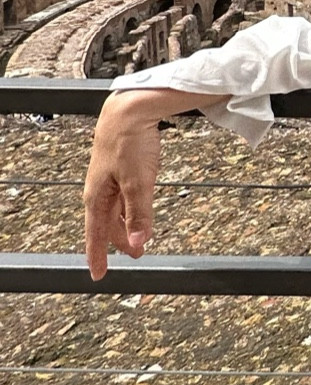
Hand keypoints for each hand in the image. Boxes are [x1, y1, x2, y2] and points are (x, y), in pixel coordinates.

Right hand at [83, 94, 170, 279]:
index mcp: (97, 196)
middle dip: (120, 242)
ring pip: (116, 210)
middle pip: (108, 224)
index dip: (98, 256)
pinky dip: (131, 208)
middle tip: (136, 255)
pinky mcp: (120, 168)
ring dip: (127, 225)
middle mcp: (99, 189)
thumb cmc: (130, 141)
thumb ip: (140, 213)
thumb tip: (138, 241)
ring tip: (139, 237)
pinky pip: (122, 197)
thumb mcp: (139, 182)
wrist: (130, 109)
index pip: (96, 234)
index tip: (98, 275)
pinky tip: (138, 210)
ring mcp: (109, 178)